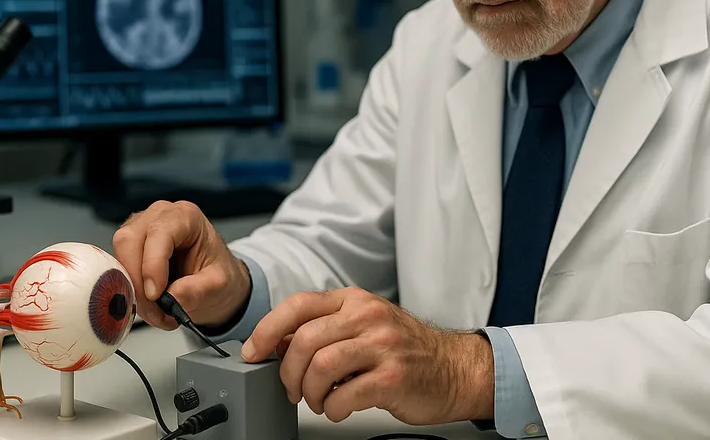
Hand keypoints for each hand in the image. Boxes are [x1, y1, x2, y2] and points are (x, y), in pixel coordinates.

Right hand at [112, 200, 250, 330]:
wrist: (212, 280)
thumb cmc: (216, 273)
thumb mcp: (219, 285)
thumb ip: (198, 291)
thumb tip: (172, 298)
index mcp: (186, 216)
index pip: (159, 233)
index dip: (152, 265)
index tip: (156, 294)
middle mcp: (159, 216)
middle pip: (129, 240)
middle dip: (137, 280)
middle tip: (154, 309)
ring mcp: (140, 229)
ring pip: (118, 256)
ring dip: (132, 288)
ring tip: (156, 311)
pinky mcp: (129, 248)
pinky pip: (116, 268)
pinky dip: (129, 290)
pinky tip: (148, 303)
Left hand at [240, 287, 493, 424]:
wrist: (455, 369)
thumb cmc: (406, 350)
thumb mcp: (365, 326)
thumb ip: (326, 329)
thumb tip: (278, 343)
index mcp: (355, 301)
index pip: (299, 305)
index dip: (267, 329)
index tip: (253, 351)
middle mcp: (368, 317)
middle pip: (305, 341)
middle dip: (288, 373)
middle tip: (293, 389)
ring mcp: (382, 346)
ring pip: (320, 368)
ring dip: (310, 393)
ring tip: (320, 401)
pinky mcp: (392, 378)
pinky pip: (344, 396)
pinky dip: (333, 409)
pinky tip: (340, 407)